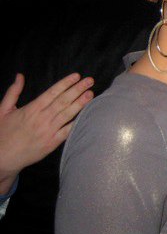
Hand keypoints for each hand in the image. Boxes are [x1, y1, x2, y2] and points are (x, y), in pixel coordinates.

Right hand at [0, 73, 93, 193]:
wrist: (2, 158)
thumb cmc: (2, 133)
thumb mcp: (2, 110)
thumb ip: (13, 92)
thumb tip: (20, 76)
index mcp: (31, 109)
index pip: (52, 93)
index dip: (65, 83)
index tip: (76, 76)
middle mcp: (41, 119)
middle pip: (63, 101)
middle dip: (78, 89)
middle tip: (90, 81)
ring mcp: (48, 131)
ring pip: (67, 114)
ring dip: (80, 103)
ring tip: (91, 94)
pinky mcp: (52, 143)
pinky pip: (67, 131)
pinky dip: (77, 122)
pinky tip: (87, 115)